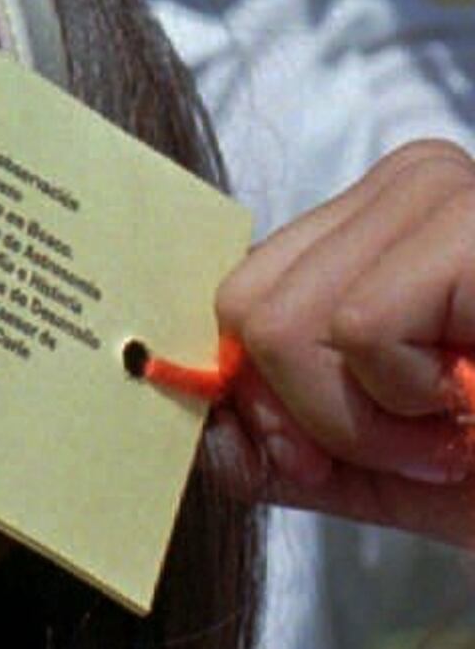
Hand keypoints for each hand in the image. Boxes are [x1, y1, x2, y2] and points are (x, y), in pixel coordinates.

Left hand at [200, 138, 474, 546]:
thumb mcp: (400, 464)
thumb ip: (297, 446)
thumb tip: (200, 434)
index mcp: (387, 226)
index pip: (247, 293)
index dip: (263, 394)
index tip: (331, 459)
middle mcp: (411, 185)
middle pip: (247, 306)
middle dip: (316, 416)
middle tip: (424, 443)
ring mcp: (444, 191)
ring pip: (285, 322)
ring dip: (370, 420)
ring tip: (461, 425)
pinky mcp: (470, 224)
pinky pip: (357, 330)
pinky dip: (409, 403)